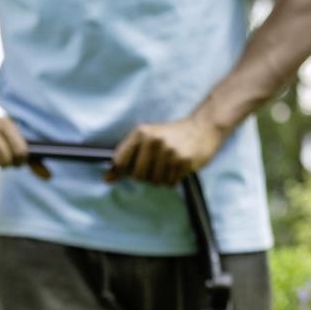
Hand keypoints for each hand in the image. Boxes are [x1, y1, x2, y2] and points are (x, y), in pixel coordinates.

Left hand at [107, 113, 226, 186]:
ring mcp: (169, 152)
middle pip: (137, 176)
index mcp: (141, 133)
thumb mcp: (147, 138)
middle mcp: (154, 141)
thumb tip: (106, 179)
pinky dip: (173, 180)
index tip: (131, 168)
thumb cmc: (171, 135)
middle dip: (146, 175)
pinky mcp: (184, 161)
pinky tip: (178, 167)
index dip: (123, 170)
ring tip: (169, 165)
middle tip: (156, 165)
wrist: (204, 126)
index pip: (119, 161)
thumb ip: (126, 158)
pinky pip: (170, 183)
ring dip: (161, 179)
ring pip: (154, 182)